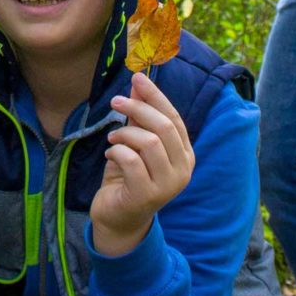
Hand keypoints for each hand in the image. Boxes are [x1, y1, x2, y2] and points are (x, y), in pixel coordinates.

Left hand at [90, 72, 194, 255]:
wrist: (118, 217)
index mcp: (184, 155)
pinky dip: (116, 152)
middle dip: (137, 108)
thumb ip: (139, 115)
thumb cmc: (128, 177)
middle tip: (115, 101)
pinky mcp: (147, 195)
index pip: (174, 117)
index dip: (155, 96)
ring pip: (148, 142)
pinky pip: (131, 160)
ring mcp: (167, 185)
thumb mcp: (134, 141)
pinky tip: (110, 156)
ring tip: (112, 139)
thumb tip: (137, 82)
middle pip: (164, 127)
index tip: (136, 77)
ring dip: (124, 133)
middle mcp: (183, 170)